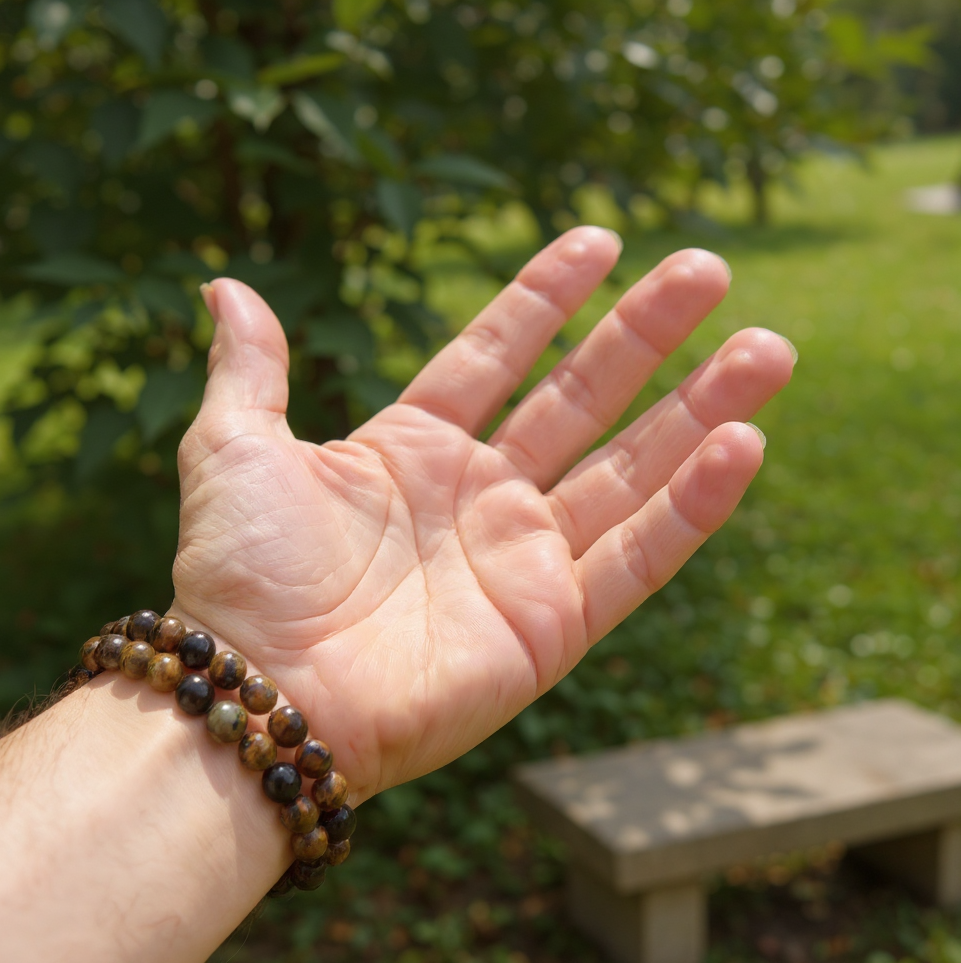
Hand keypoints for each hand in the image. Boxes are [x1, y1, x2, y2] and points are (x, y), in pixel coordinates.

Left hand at [173, 227, 793, 802]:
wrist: (264, 695)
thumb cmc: (241, 577)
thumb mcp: (233, 449)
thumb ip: (251, 369)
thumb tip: (223, 286)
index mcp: (411, 449)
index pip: (495, 356)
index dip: (545, 298)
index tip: (600, 240)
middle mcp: (476, 499)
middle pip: (582, 401)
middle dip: (647, 336)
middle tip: (711, 270)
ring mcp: (520, 561)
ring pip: (630, 471)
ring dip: (700, 411)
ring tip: (767, 349)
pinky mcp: (553, 625)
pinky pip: (638, 557)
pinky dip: (693, 506)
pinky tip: (743, 443)